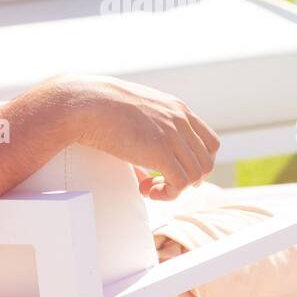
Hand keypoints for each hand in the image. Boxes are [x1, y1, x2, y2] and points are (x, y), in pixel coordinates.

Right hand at [53, 74, 220, 199]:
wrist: (87, 103)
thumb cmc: (102, 106)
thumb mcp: (135, 113)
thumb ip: (147, 133)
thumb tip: (145, 165)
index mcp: (177, 109)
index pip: (209, 142)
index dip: (197, 163)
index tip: (177, 171)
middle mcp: (180, 121)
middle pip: (206, 161)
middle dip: (187, 179)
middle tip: (160, 184)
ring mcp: (172, 135)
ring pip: (197, 175)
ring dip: (176, 189)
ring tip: (150, 188)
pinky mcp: (160, 152)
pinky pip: (180, 183)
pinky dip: (168, 194)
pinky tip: (147, 191)